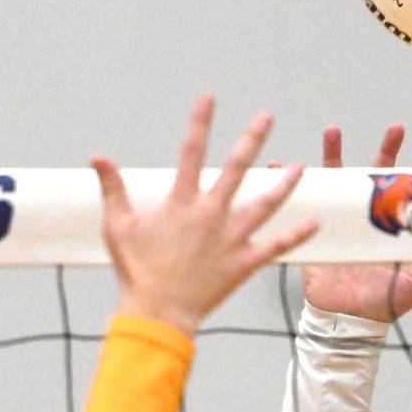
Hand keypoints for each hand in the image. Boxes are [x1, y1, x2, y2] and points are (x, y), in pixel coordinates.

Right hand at [91, 97, 318, 336]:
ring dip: (284, 183)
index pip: (191, 152)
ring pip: (265, 204)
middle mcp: (211, 214)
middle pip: (237, 168)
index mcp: (182, 202)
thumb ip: (113, 189)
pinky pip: (275, 247)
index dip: (200, 123)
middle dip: (252, 139)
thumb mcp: (117, 227)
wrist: (158, 313)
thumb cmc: (136, 272)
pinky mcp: (244, 264)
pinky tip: (314, 223)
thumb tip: (98, 157)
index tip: (209, 99)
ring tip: (299, 166)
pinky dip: (296, 236)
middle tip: (267, 117)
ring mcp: (231, 239)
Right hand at [287, 124, 411, 322]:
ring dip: (333, 153)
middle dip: (387, 149)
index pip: (409, 189)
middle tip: (396, 128)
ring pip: (338, 178)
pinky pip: (301, 204)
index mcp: (393, 225)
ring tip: (332, 130)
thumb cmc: (385, 303)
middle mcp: (368, 216)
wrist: (348, 322)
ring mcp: (341, 220)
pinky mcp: (317, 230)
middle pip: (377, 174)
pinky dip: (288, 186)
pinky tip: (277, 167)